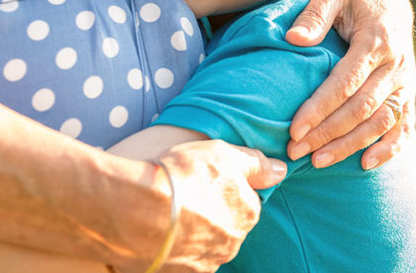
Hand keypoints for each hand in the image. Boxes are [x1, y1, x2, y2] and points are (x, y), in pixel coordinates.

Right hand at [152, 140, 286, 272]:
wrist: (134, 209)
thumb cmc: (182, 176)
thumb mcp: (223, 154)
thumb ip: (255, 164)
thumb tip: (280, 170)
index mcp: (247, 214)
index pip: (245, 202)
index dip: (223, 189)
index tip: (203, 182)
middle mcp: (231, 244)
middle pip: (224, 227)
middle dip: (208, 214)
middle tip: (183, 197)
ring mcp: (205, 263)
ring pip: (202, 246)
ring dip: (190, 234)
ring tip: (165, 216)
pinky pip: (180, 262)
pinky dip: (171, 249)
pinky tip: (156, 234)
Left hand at [284, 0, 415, 169]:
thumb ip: (314, 14)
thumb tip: (293, 39)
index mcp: (376, 40)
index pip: (346, 83)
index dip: (320, 108)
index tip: (294, 130)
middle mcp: (396, 64)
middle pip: (362, 108)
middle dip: (329, 133)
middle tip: (296, 152)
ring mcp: (406, 81)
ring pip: (383, 121)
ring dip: (352, 145)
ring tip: (320, 162)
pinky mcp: (408, 91)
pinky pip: (405, 124)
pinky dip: (390, 147)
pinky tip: (366, 163)